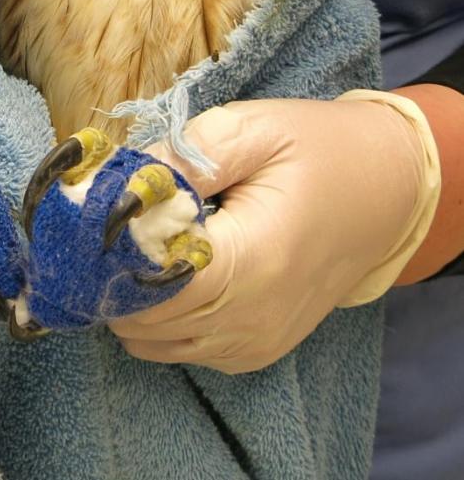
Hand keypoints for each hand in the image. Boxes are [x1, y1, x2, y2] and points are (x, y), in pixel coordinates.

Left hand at [110, 92, 439, 372]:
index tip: (96, 211)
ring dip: (132, 293)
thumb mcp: (252, 129)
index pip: (145, 283)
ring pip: (149, 339)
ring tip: (147, 240)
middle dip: (112, 269)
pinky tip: (174, 267)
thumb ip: (182, 158)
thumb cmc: (319, 150)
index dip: (108, 249)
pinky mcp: (253, 350)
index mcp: (252, 262)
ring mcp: (252, 343)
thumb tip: (118, 189)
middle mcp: (250, 320)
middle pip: (140, 317)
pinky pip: (178, 347)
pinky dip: (159, 314)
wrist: (384, 190)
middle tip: (115, 219)